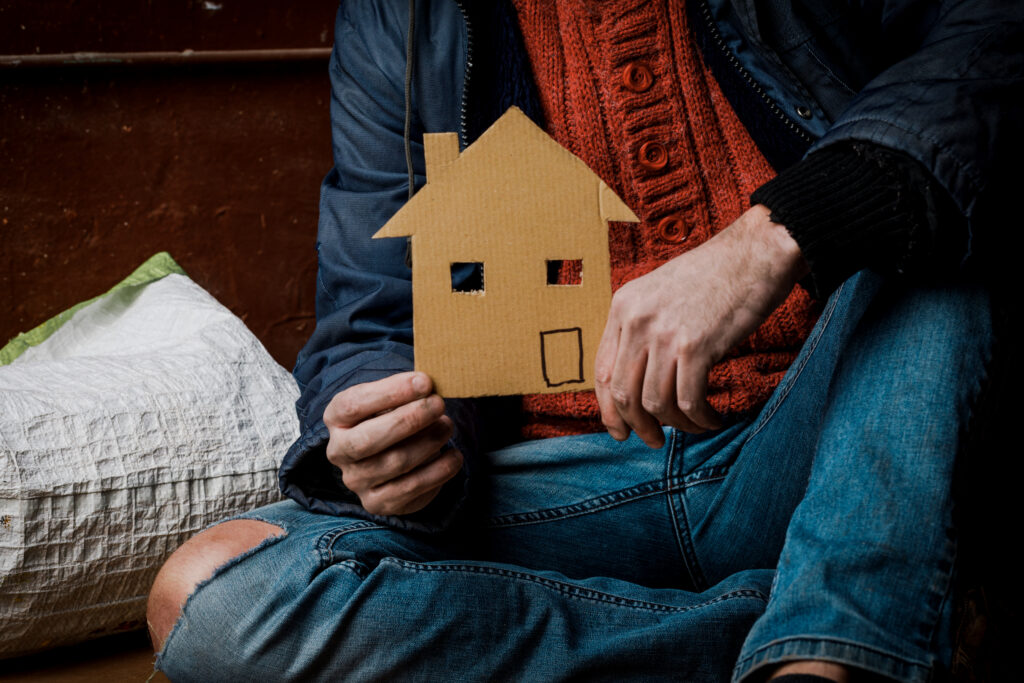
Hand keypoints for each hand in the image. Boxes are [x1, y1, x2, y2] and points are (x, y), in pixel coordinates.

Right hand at [324, 371, 462, 515]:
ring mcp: (356, 481)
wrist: (388, 457)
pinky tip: (453, 456)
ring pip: (394, 463)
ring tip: (447, 426)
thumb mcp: (390, 399)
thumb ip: (404, 392)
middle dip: (409, 420)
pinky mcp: (377, 503)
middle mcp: (339, 452)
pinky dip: (438, 471)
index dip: (390, 392)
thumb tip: (426, 387)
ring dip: (428, 442)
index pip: (354, 404)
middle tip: (438, 404)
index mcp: (336, 418)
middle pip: (368, 439)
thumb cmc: (391, 417)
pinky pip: (411, 489)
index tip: (424, 382)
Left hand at [594, 205, 807, 447]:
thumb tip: (639, 379)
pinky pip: (688, 401)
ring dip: (674, 425)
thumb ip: (644, 328)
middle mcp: (637, 320)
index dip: (608, 409)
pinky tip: (712, 419)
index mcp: (623, 306)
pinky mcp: (696, 345)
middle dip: (636, 426)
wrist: (757, 251)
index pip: (601, 371)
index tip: (619, 429)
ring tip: (693, 427)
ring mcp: (665, 333)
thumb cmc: (715, 274)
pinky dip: (699, 419)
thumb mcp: (661, 293)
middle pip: (623, 393)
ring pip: (655, 402)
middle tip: (653, 441)